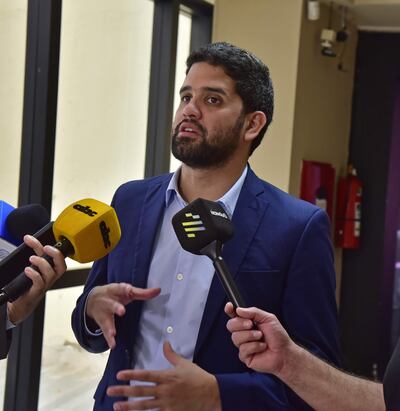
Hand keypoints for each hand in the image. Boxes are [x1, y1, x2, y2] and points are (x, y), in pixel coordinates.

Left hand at [7, 235, 66, 323]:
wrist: (22, 304)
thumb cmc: (28, 285)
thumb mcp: (34, 268)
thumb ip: (36, 256)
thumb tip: (30, 239)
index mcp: (51, 270)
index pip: (59, 257)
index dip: (55, 248)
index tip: (45, 240)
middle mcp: (50, 277)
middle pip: (61, 266)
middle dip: (55, 255)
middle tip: (46, 247)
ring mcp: (44, 284)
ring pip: (51, 273)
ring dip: (42, 263)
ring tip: (32, 258)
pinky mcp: (36, 291)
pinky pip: (39, 282)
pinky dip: (34, 274)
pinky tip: (27, 270)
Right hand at [86, 284, 159, 348]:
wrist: (92, 300)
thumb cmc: (114, 294)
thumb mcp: (126, 291)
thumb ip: (142, 292)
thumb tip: (158, 290)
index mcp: (116, 291)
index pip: (121, 289)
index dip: (125, 289)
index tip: (129, 289)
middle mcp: (109, 302)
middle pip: (112, 305)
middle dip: (116, 308)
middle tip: (122, 311)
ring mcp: (105, 314)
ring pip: (107, 320)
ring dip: (110, 327)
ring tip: (113, 333)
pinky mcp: (103, 323)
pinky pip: (105, 332)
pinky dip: (109, 339)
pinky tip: (112, 345)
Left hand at [106, 341, 221, 410]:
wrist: (211, 394)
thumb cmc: (197, 377)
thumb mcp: (184, 363)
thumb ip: (171, 355)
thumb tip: (165, 342)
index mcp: (166, 376)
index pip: (145, 375)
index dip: (131, 375)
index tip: (119, 375)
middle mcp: (164, 390)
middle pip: (140, 391)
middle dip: (124, 391)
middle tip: (110, 391)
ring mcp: (166, 404)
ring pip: (144, 406)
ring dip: (129, 406)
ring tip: (117, 406)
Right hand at [225, 302, 293, 374]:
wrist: (284, 353)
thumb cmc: (278, 336)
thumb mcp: (268, 318)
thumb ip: (253, 312)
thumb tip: (238, 310)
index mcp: (247, 322)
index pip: (233, 315)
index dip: (229, 310)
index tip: (229, 306)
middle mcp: (243, 332)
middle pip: (230, 325)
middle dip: (240, 323)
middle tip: (251, 324)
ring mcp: (243, 344)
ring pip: (235, 337)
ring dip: (250, 335)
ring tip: (260, 337)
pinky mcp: (244, 356)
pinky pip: (243, 349)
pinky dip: (254, 346)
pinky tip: (262, 347)